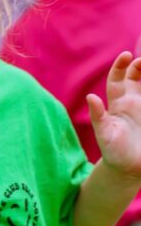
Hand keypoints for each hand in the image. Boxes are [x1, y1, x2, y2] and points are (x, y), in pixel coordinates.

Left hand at [88, 52, 140, 178]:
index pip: (117, 80)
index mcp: (117, 105)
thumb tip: (90, 96)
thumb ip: (98, 115)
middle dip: (139, 66)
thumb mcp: (104, 134)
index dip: (120, 66)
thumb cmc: (113, 152)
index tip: (126, 55)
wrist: (129, 170)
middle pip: (135, 78)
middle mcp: (131, 104)